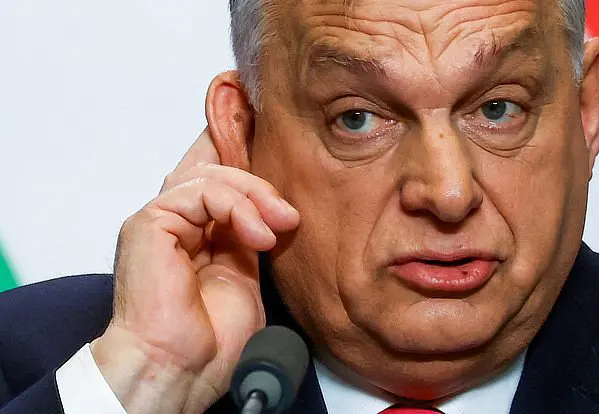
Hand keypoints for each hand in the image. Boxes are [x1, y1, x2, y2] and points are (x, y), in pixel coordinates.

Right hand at [91, 128, 299, 412]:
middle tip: (288, 214)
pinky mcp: (149, 222)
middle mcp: (177, 222)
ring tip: (280, 225)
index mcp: (197, 233)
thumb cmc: (209, 338)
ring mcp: (161, 220)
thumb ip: (249, 234)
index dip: (243, 155)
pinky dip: (236, 207)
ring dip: (254, 195)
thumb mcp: (246, 274)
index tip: (280, 148)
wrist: (181, 367)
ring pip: (211, 176)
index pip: (219, 178)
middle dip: (259, 183)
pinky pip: (200, 192)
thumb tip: (271, 208)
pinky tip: (258, 235)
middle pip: (217, 170)